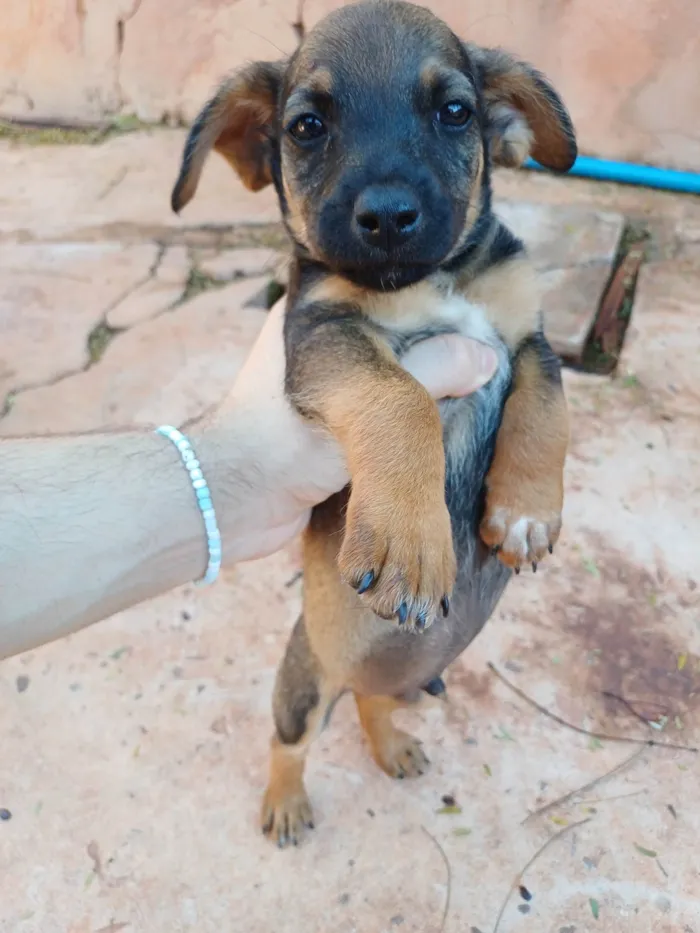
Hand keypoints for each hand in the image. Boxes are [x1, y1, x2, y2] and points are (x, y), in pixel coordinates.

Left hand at [198, 300, 498, 561]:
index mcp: (314, 311)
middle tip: (485, 340)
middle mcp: (318, 340)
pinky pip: (381, 411)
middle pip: (393, 331)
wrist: (232, 507)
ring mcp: (325, 384)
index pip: (385, 286)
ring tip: (475, 376)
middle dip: (435, 340)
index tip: (475, 302)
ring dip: (424, 384)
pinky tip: (445, 414)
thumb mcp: (371, 400)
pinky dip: (407, 416)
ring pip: (390, 374)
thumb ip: (431, 372)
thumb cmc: (284, 442)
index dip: (431, 293)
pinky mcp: (330, 425)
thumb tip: (485, 357)